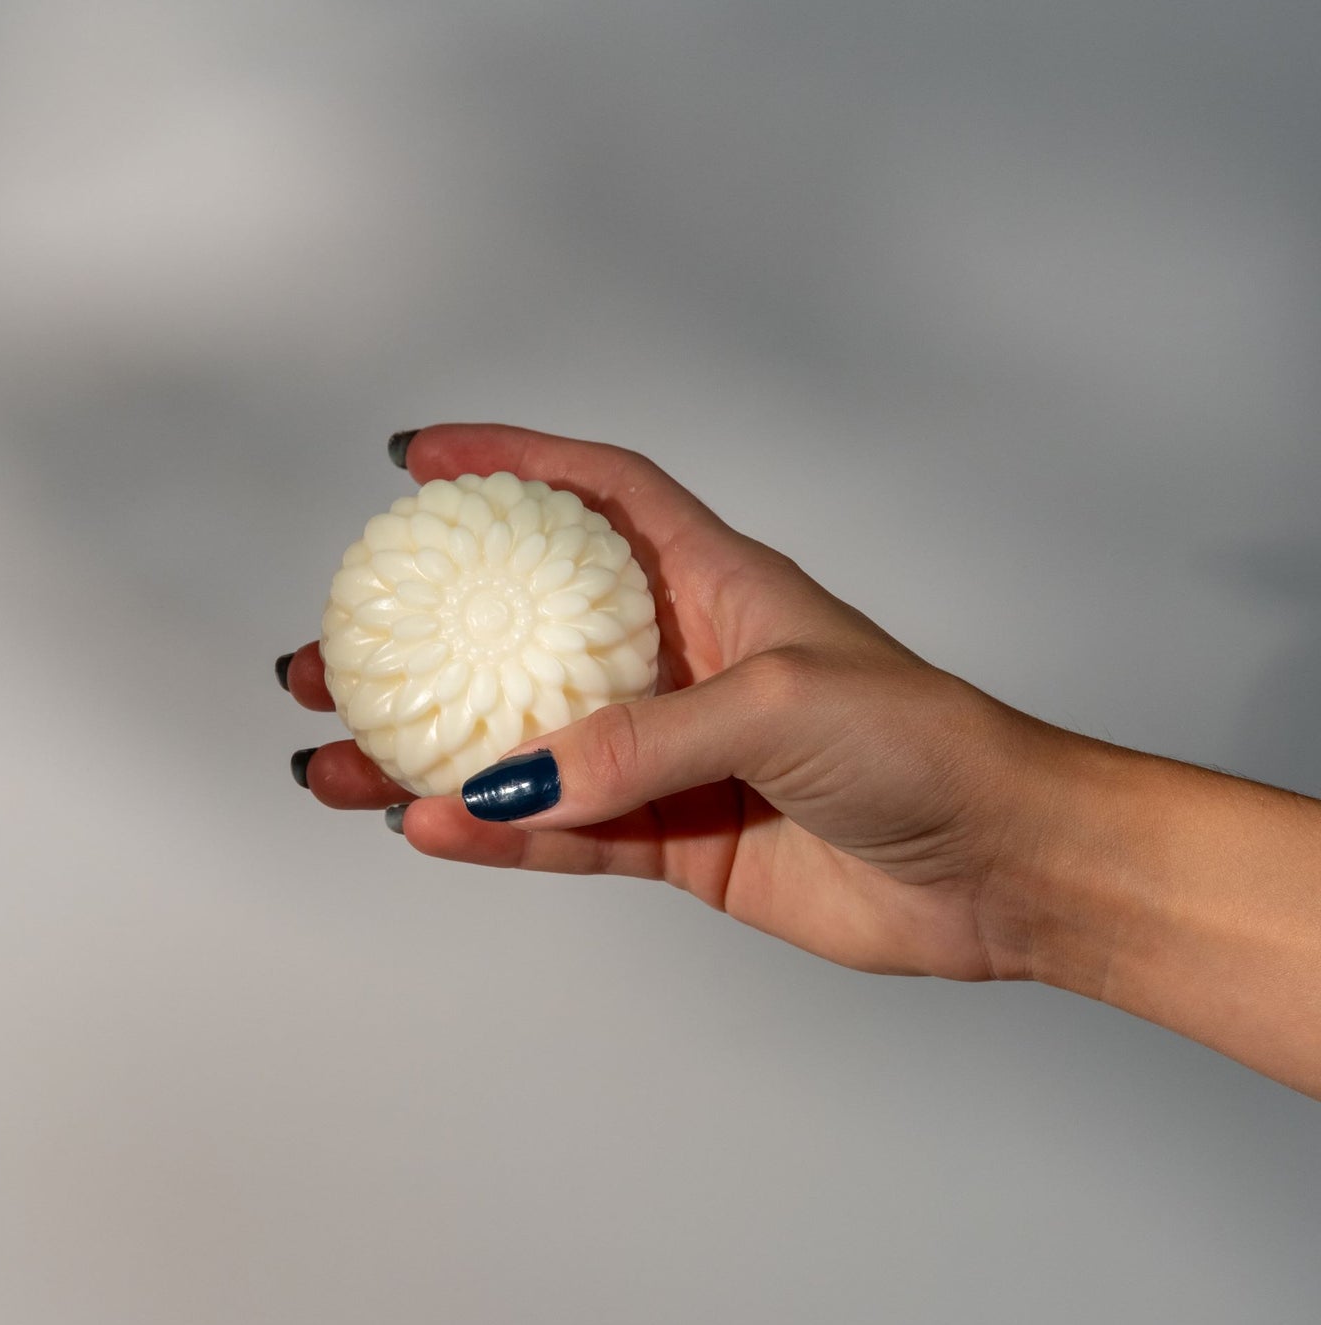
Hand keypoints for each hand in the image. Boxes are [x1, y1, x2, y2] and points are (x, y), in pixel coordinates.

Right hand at [281, 423, 1050, 982]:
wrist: (994, 863)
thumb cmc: (923, 743)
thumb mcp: (780, 704)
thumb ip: (642, 739)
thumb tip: (510, 780)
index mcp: (716, 583)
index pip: (597, 494)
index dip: (510, 461)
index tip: (415, 461)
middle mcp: (681, 661)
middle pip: (524, 632)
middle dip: (425, 638)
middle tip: (330, 655)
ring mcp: (671, 756)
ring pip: (522, 746)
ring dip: (428, 753)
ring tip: (335, 764)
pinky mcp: (677, 840)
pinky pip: (564, 831)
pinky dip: (497, 833)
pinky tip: (426, 827)